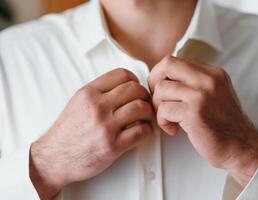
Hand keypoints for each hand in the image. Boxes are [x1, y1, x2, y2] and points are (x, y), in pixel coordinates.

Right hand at [30, 68, 153, 199]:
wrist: (55, 158)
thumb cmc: (67, 132)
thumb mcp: (78, 103)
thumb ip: (99, 92)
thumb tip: (124, 86)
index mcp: (88, 94)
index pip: (122, 74)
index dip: (134, 80)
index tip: (135, 88)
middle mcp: (97, 107)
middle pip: (135, 89)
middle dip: (144, 95)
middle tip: (143, 102)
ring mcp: (105, 127)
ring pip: (141, 108)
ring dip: (148, 112)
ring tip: (144, 117)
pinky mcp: (113, 146)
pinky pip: (141, 131)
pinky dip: (147, 129)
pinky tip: (142, 130)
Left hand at [148, 56, 257, 186]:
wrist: (241, 146)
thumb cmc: (225, 125)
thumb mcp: (215, 94)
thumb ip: (195, 83)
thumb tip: (167, 79)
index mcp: (213, 73)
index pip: (176, 61)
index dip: (161, 74)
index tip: (161, 89)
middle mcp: (208, 80)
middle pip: (167, 65)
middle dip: (154, 82)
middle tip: (158, 99)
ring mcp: (201, 95)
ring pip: (162, 89)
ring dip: (159, 107)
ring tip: (169, 118)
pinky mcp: (194, 112)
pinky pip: (164, 110)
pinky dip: (163, 121)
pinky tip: (174, 129)